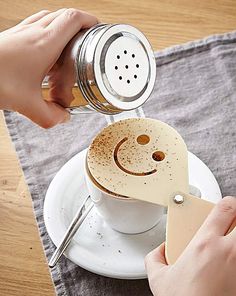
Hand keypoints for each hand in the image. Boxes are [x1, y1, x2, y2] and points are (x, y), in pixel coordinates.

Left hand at [0, 9, 97, 127]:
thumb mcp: (29, 106)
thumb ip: (51, 116)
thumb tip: (63, 117)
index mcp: (45, 44)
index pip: (73, 19)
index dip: (89, 20)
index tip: (98, 28)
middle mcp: (33, 33)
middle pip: (62, 15)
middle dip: (79, 23)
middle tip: (87, 38)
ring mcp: (20, 32)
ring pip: (48, 17)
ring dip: (62, 25)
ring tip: (69, 43)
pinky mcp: (11, 37)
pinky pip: (34, 24)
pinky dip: (46, 30)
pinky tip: (45, 48)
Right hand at [145, 196, 235, 295]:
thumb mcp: (159, 279)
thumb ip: (154, 258)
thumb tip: (160, 250)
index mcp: (206, 244)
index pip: (226, 208)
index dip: (227, 202)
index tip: (225, 206)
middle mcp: (229, 251)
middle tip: (232, 220)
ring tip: (231, 239)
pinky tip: (232, 262)